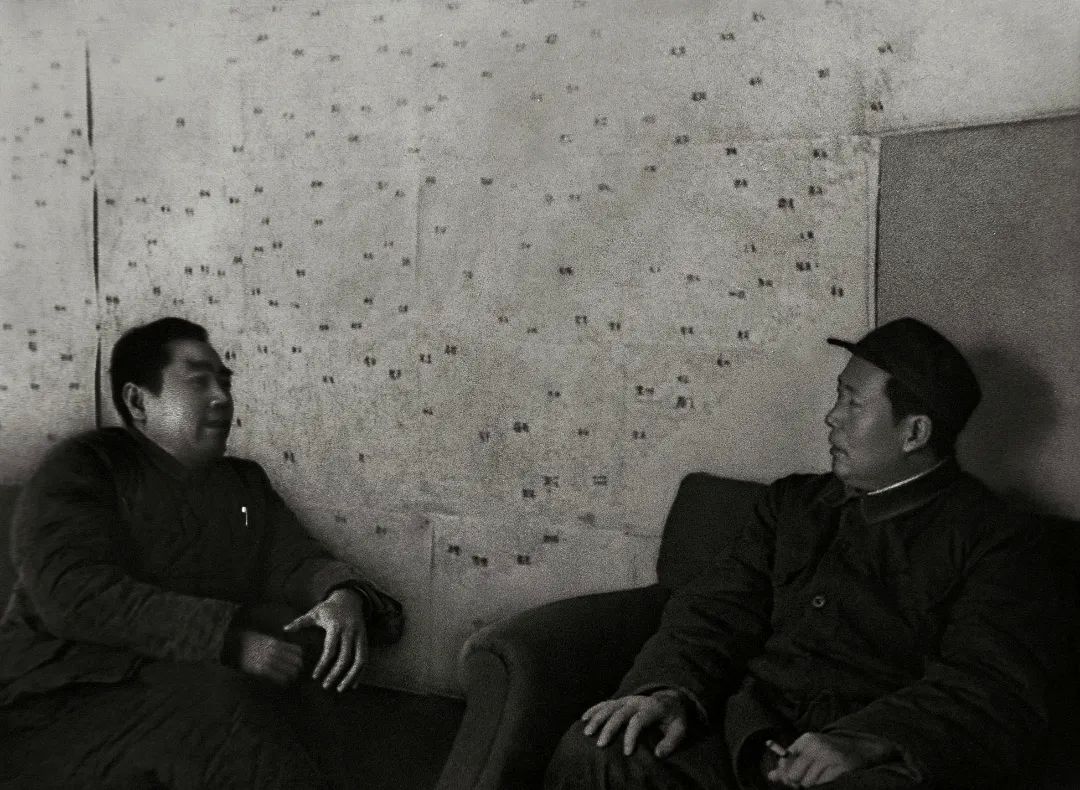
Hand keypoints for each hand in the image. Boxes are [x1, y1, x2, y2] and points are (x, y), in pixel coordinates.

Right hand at [235, 629, 303, 685]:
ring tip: (289, 678)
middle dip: (298, 668)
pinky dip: (283, 681)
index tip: (298, 661)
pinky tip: (282, 682)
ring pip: (290, 671)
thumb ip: (277, 644)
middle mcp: (275, 652)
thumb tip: (288, 651)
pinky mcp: (262, 670)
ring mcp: (269, 661)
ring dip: (292, 676)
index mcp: (277, 643)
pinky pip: (279, 678)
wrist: (236, 645)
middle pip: (296, 662)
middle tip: (295, 672)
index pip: (297, 651)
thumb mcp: (267, 639)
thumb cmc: (250, 641)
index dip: (300, 657)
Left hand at [284, 588, 367, 691]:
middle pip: (345, 657)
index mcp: (336, 627)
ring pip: (360, 660)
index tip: (315, 676)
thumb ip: (300, 622)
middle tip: (326, 686)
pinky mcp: (365, 639)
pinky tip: (354, 684)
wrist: (350, 598)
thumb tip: (285, 629)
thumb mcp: (314, 612)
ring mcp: (360, 636)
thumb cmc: (329, 608)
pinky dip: (361, 673)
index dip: (323, 665)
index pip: (330, 649)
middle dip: (336, 674)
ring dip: (351, 676)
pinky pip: (365, 658)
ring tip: (341, 688)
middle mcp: (350, 632)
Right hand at [581, 690, 690, 757]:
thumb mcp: (680, 729)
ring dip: (597, 719)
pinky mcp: (620, 700)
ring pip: (609, 706)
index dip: (631, 736)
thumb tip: (658, 754)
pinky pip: (604, 703)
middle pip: (620, 713)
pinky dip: (593, 709)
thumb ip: (671, 742)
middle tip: (600, 745)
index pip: (638, 721)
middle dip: (609, 729)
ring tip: (588, 733)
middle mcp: (637, 701)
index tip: (627, 753)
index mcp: (652, 707)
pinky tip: (584, 719)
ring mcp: (627, 699)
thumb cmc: (673, 719)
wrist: (670, 700)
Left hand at [766, 731, 892, 786]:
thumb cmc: (830, 751)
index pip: (784, 761)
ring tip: (821, 776)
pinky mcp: (842, 769)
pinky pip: (824, 786)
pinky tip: (830, 778)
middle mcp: (816, 746)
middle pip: (794, 775)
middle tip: (806, 780)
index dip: (785, 773)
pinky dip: (825, 785)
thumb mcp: (809, 751)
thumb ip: (790, 763)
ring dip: (813, 785)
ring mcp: (830, 757)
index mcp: (806, 739)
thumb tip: (771, 776)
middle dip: (797, 782)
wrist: (861, 748)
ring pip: (808, 784)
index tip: (790, 778)